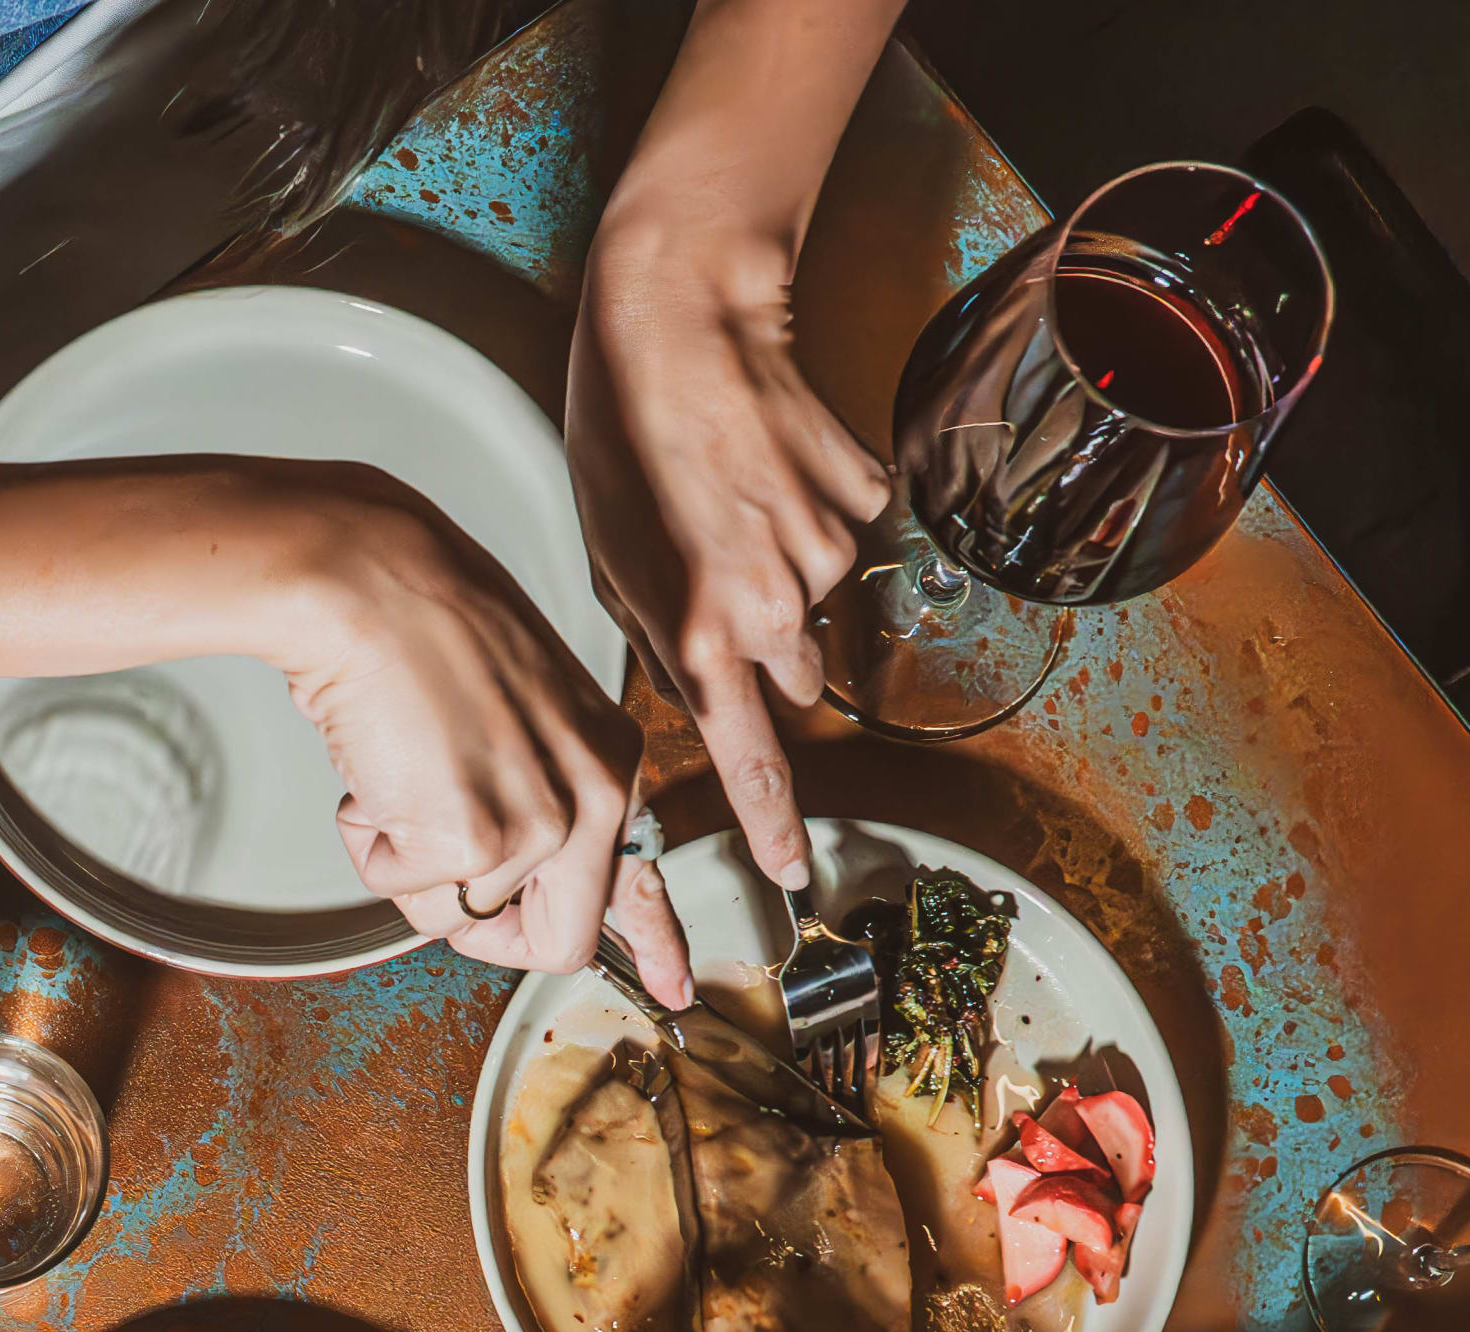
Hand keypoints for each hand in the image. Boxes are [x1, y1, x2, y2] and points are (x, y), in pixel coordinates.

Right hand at [281, 479, 690, 1001]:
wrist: (372, 582)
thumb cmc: (426, 626)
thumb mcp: (521, 713)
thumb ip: (539, 793)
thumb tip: (506, 884)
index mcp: (610, 759)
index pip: (644, 877)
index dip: (656, 944)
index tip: (673, 988)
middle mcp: (592, 797)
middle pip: (558, 940)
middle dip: (482, 928)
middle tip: (432, 866)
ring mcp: (538, 825)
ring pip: (458, 917)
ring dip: (405, 858)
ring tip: (399, 770)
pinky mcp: (471, 840)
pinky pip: (400, 889)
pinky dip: (368, 839)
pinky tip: (377, 769)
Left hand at [569, 223, 888, 889]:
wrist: (682, 321)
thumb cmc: (624, 436)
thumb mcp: (608, 561)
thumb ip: (661, 641)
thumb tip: (693, 689)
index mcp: (700, 634)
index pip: (751, 762)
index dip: (770, 824)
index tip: (791, 871)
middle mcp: (773, 606)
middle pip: (794, 674)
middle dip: (768, 649)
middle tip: (721, 575)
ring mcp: (826, 550)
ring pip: (817, 599)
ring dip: (784, 571)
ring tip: (730, 502)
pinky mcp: (861, 496)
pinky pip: (844, 531)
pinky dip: (811, 512)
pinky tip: (766, 464)